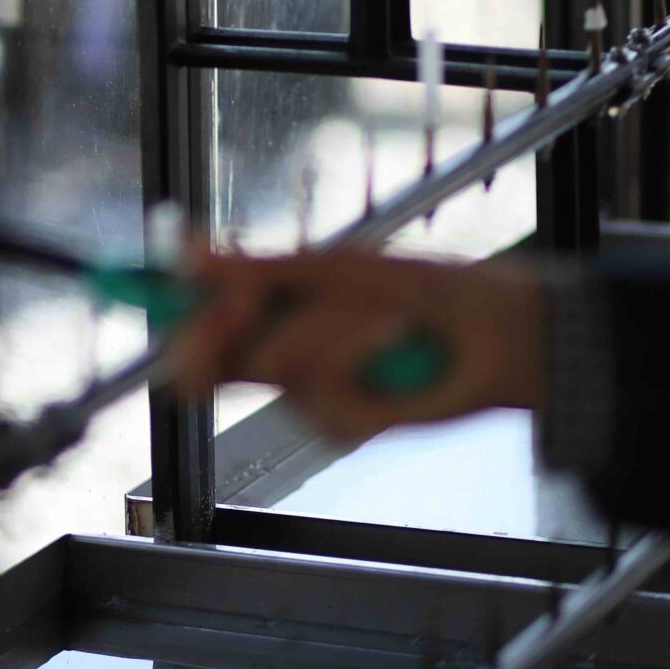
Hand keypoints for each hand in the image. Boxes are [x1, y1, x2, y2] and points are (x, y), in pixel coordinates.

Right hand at [166, 248, 549, 445]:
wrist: (493, 335)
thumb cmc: (419, 290)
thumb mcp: (330, 267)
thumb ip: (252, 269)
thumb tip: (184, 247)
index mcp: (270, 310)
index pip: (198, 322)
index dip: (176, 316)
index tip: (177, 297)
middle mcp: (279, 353)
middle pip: (211, 360)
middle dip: (229, 329)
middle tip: (248, 305)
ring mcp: (308, 390)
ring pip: (275, 371)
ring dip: (329, 337)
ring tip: (379, 320)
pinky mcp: (341, 421)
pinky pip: (323, 399)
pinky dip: (361, 367)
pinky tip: (391, 350)